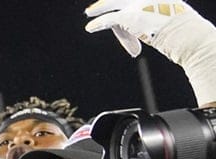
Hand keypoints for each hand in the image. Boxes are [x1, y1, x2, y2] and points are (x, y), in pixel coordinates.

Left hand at [85, 1, 215, 102]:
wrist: (188, 36)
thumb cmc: (185, 32)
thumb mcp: (171, 18)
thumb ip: (157, 16)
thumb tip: (149, 28)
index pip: (137, 0)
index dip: (127, 5)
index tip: (121, 10)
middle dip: (108, 2)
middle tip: (96, 7)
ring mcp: (140, 4)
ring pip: (114, 6)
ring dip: (101, 11)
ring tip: (90, 15)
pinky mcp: (131, 16)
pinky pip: (110, 20)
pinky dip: (98, 24)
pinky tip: (90, 28)